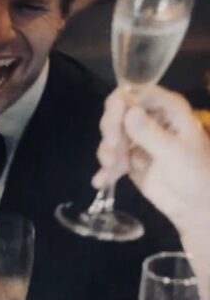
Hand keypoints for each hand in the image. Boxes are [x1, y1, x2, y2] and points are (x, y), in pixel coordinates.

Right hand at [93, 86, 209, 231]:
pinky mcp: (129, 158)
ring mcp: (138, 138)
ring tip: (113, 168)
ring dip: (108, 151)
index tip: (113, 124)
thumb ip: (150, 134)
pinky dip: (105, 169)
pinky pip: (111, 157)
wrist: (197, 207)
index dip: (120, 104)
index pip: (136, 93)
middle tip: (113, 147)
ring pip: (110, 134)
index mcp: (167, 109)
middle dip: (111, 130)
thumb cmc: (197, 176)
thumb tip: (129, 111)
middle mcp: (151, 118)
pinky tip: (101, 181)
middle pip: (117, 112)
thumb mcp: (175, 154)